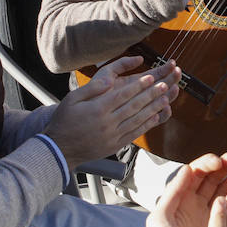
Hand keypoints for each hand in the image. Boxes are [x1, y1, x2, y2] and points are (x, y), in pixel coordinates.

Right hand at [45, 56, 175, 165]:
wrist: (60, 149)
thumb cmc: (64, 121)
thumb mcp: (71, 99)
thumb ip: (91, 89)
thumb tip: (108, 82)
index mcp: (98, 109)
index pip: (123, 95)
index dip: (139, 85)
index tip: (151, 77)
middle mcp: (108, 122)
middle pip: (134, 106)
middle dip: (151, 94)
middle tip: (165, 84)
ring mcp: (113, 135)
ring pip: (138, 119)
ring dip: (153, 108)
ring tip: (166, 98)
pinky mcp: (115, 145)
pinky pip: (135, 133)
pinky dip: (147, 124)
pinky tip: (155, 117)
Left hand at [144, 152, 226, 226]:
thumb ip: (169, 202)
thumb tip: (181, 177)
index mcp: (174, 203)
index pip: (191, 175)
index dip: (205, 164)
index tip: (219, 161)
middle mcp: (190, 207)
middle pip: (209, 178)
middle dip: (224, 167)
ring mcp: (205, 218)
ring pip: (222, 190)